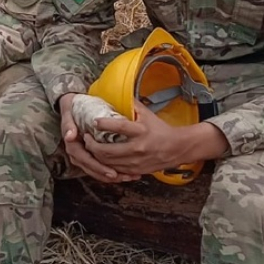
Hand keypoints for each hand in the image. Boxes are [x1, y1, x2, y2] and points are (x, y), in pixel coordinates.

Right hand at [58, 93, 137, 183]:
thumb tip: (70, 136)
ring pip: (98, 172)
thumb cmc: (71, 110)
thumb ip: (68, 125)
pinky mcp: (91, 156)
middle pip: (93, 170)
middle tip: (125, 177)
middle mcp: (78, 155)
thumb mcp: (68, 113)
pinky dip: (114, 172)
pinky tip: (127, 173)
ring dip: (113, 176)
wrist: (71, 108)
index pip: (86, 161)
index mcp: (73, 146)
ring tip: (129, 177)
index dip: (99, 168)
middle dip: (109, 175)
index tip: (112, 172)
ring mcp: (84, 157)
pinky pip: (102, 168)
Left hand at [85, 106, 228, 175]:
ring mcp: (136, 162)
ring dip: (96, 155)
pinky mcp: (136, 171)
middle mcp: (138, 147)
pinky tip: (100, 159)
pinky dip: (106, 165)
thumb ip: (132, 104)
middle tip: (86, 138)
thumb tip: (119, 92)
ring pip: (109, 162)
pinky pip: (116, 171)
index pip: (119, 127)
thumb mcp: (148, 114)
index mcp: (141, 131)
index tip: (93, 121)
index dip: (104, 124)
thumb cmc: (161, 129)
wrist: (177, 148)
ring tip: (90, 147)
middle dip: (92, 145)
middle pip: (108, 150)